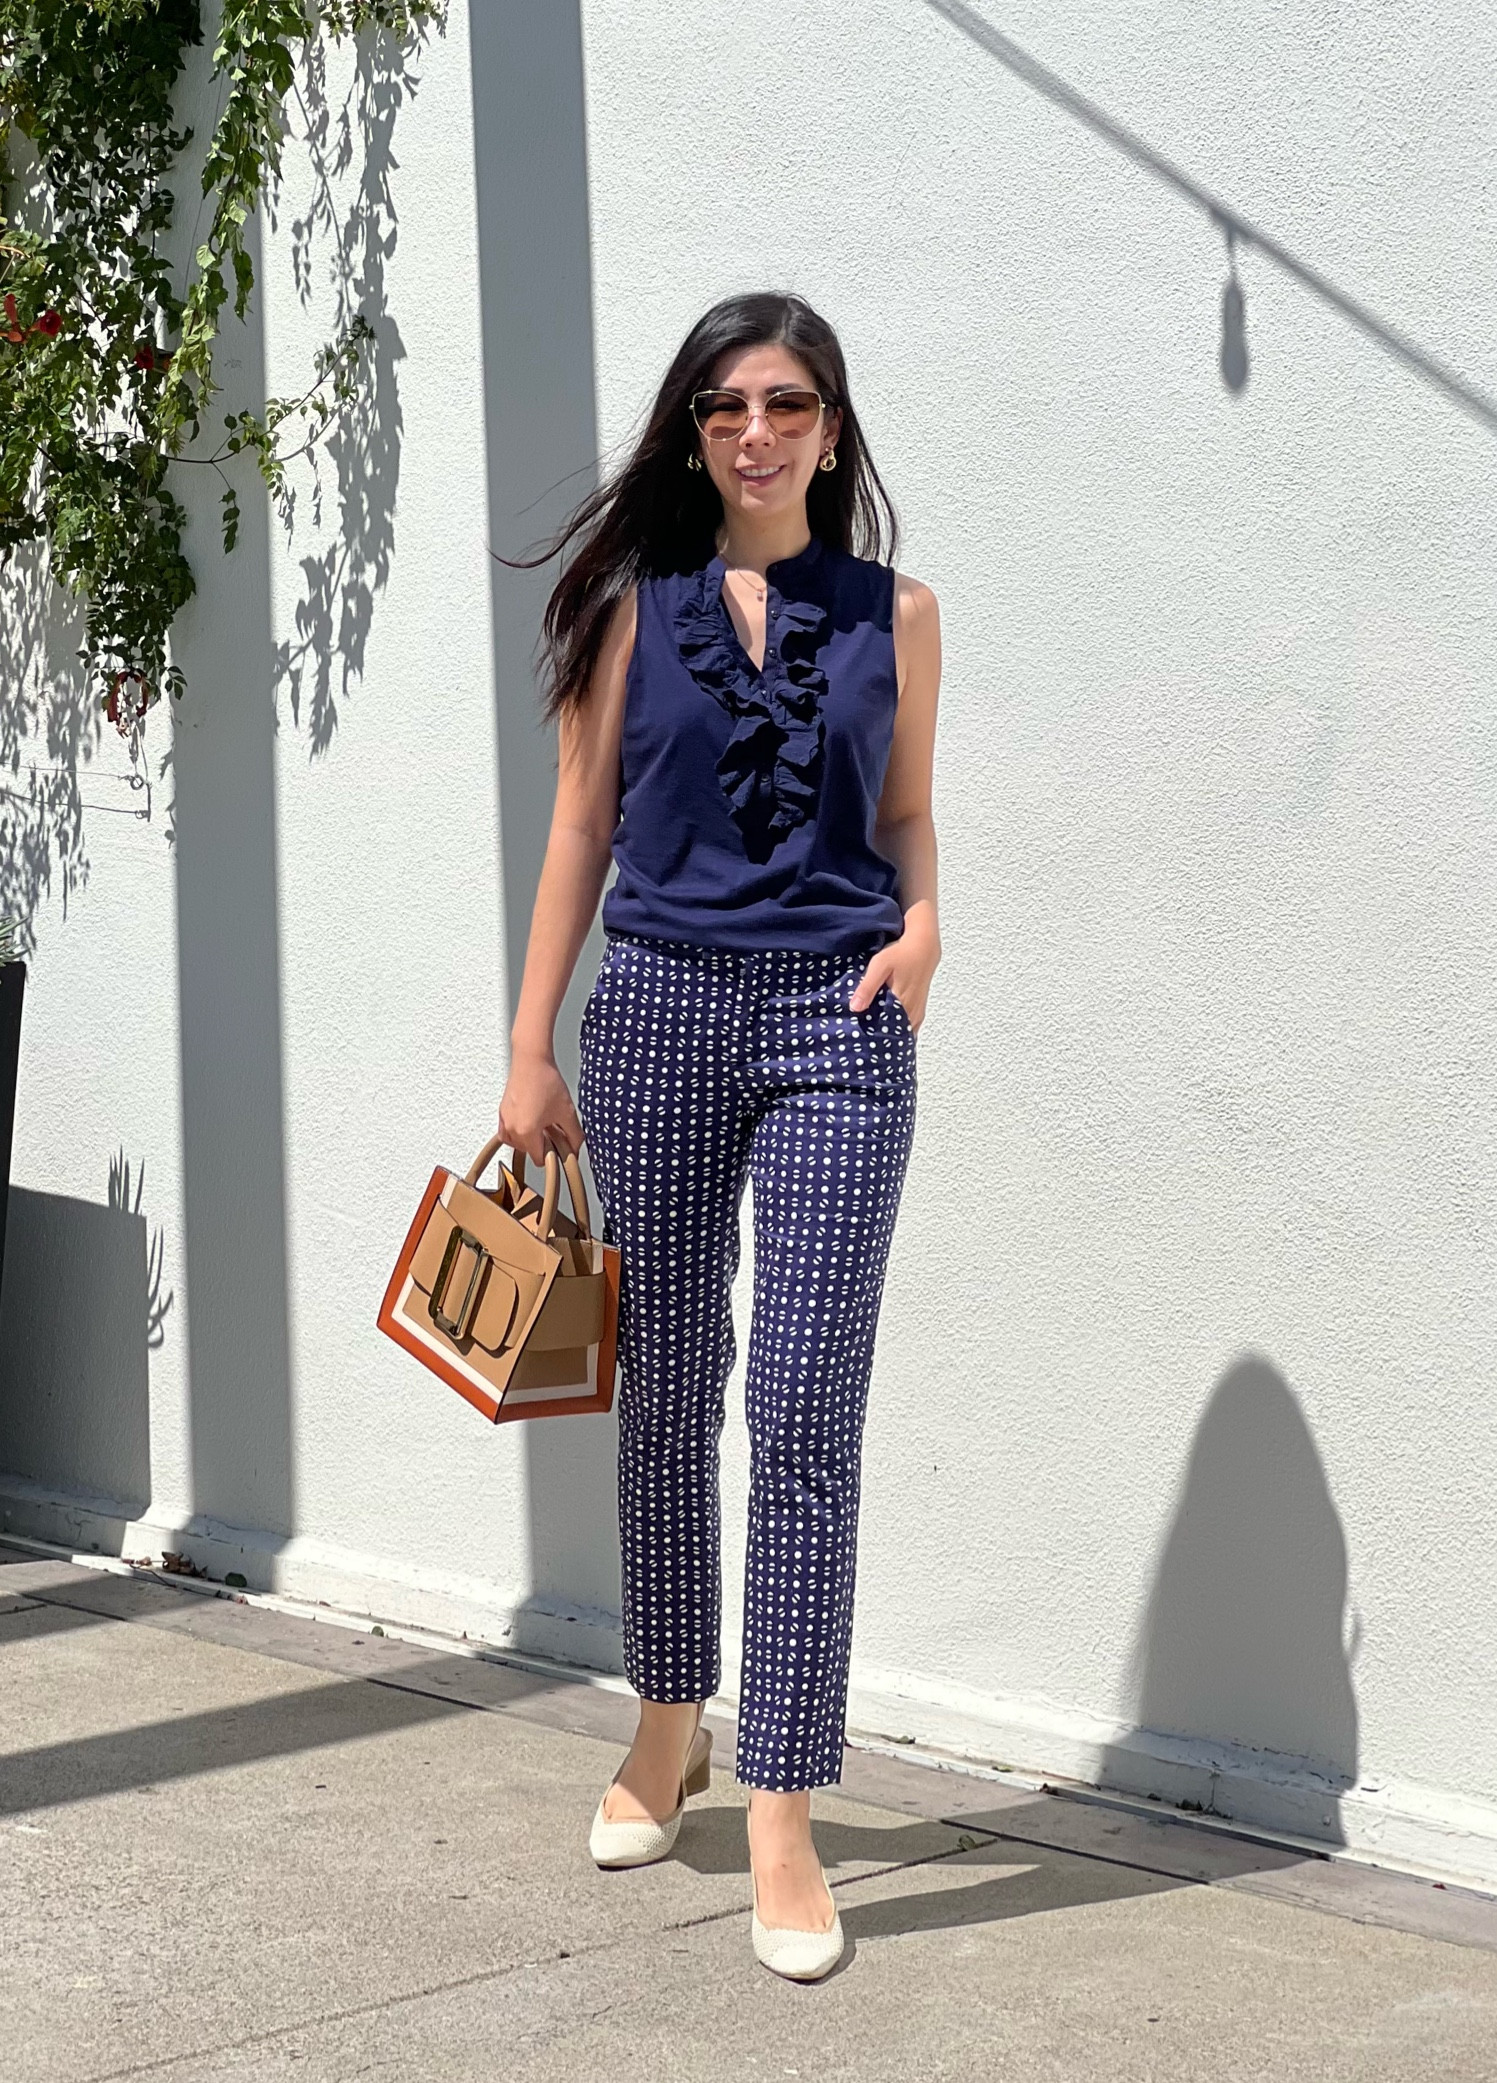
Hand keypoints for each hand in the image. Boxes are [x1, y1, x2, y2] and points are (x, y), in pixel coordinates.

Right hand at [497, 1046, 584, 1167]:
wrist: (531, 1060)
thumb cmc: (546, 1081)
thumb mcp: (567, 1112)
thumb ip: (574, 1135)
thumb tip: (575, 1149)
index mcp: (527, 1132)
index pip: (539, 1159)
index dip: (552, 1154)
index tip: (559, 1144)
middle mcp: (512, 1129)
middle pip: (528, 1152)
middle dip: (541, 1144)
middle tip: (553, 1129)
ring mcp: (504, 1121)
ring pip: (518, 1143)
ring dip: (530, 1138)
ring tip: (543, 1122)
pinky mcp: (502, 1113)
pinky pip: (508, 1132)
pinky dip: (519, 1131)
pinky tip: (532, 1118)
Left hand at [848, 923, 939, 1032]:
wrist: (924, 947)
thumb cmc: (901, 954)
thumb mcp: (880, 966)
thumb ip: (868, 987)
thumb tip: (854, 1008)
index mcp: (901, 1004)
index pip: (885, 1031)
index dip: (871, 1038)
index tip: (859, 1042)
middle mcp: (911, 1012)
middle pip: (894, 1035)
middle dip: (879, 1040)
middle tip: (863, 1043)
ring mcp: (917, 1012)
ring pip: (902, 1033)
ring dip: (889, 1036)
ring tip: (873, 1040)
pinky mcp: (919, 1009)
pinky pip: (910, 1028)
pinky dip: (899, 1031)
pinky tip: (888, 1032)